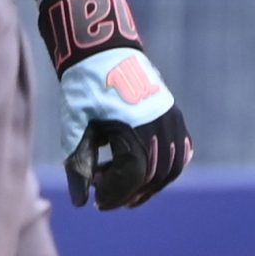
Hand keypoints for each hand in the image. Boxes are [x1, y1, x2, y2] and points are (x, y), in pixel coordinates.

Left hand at [40, 0, 191, 208]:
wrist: (101, 52)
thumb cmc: (84, 89)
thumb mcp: (75, 129)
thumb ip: (79, 166)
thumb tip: (80, 203)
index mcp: (135, 130)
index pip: (134, 177)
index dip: (116, 195)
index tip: (96, 203)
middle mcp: (160, 126)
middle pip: (155, 176)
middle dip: (130, 192)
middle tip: (105, 198)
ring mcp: (171, 119)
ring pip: (172, 166)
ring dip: (149, 183)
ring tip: (122, 188)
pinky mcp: (172, 113)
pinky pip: (179, 149)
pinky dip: (165, 166)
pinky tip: (142, 173)